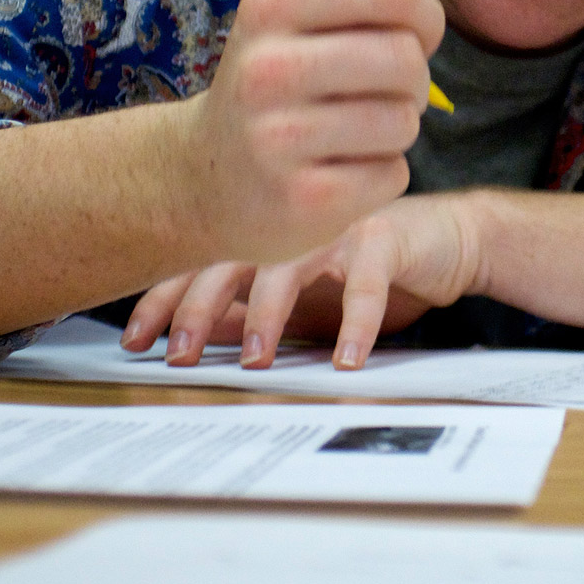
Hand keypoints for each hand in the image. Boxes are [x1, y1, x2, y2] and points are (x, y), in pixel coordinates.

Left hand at [123, 193, 486, 368]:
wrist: (449, 237)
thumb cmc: (368, 267)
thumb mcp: (302, 294)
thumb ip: (249, 307)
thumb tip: (191, 338)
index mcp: (264, 232)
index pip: (199, 262)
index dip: (162, 298)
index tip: (133, 341)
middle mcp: (291, 222)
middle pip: (230, 260)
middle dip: (196, 307)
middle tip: (177, 354)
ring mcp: (336, 225)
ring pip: (288, 267)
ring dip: (266, 315)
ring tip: (253, 359)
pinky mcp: (386, 236)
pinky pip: (365, 284)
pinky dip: (356, 324)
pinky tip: (346, 361)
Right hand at [168, 0, 442, 265]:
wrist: (205, 182)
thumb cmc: (275, 92)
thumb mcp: (292, 26)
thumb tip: (411, 4)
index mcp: (268, 8)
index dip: (425, 15)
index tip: (418, 39)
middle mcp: (265, 69)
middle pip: (405, 58)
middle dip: (415, 80)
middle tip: (386, 96)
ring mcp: (278, 138)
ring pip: (403, 121)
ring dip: (397, 131)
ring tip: (357, 135)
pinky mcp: (302, 199)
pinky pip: (392, 174)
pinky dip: (382, 176)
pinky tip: (341, 174)